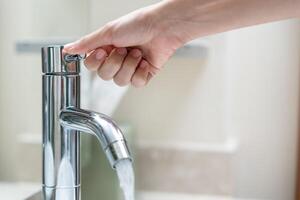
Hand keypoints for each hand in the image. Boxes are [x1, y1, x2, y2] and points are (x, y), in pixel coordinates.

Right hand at [64, 3, 184, 86]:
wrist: (163, 27)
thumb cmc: (138, 24)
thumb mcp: (108, 32)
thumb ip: (87, 43)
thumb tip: (67, 49)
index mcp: (106, 49)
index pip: (91, 66)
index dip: (97, 62)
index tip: (104, 51)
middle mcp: (116, 60)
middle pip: (105, 76)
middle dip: (115, 63)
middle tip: (124, 49)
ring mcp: (130, 68)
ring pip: (120, 81)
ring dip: (129, 66)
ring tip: (137, 53)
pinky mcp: (143, 75)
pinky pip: (136, 84)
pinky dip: (141, 72)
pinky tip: (145, 62)